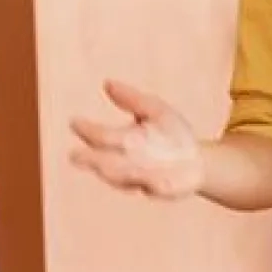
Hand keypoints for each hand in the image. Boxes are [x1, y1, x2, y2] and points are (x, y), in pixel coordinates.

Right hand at [68, 79, 203, 199]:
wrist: (197, 159)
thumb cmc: (171, 133)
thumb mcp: (155, 110)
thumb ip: (131, 98)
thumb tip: (107, 82)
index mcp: (122, 140)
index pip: (100, 136)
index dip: (86, 131)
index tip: (74, 122)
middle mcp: (126, 161)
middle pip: (103, 162)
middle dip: (90, 159)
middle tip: (76, 155)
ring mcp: (141, 178)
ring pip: (122, 177)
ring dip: (118, 172)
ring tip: (112, 165)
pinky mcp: (160, 189)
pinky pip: (153, 188)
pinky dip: (152, 185)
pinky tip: (154, 182)